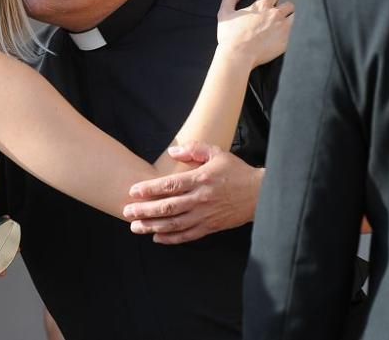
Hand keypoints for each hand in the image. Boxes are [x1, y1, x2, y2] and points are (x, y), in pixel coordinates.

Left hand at [123, 142, 263, 244]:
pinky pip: (188, 235)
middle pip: (168, 207)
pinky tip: (157, 238)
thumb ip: (194, 149)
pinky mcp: (211, 227)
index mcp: (200, 179)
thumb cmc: (237, 172)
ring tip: (136, 227)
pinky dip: (171, 238)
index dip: (150, 189)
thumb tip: (173, 150)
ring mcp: (205, 215)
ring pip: (175, 224)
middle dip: (145, 210)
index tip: (133, 192)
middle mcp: (201, 199)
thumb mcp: (217, 153)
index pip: (170, 185)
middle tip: (128, 212)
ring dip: (153, 226)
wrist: (260, 194)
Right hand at [217, 0, 293, 67]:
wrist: (238, 56)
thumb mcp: (224, 14)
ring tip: (281, 27)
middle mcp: (275, 14)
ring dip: (289, 20)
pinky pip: (293, 35)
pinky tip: (279, 39)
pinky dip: (288, 36)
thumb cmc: (231, 37)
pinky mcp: (286, 42)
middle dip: (284, 8)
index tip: (270, 3)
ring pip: (294, 18)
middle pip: (289, 5)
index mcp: (262, 6)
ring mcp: (283, 28)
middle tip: (276, 16)